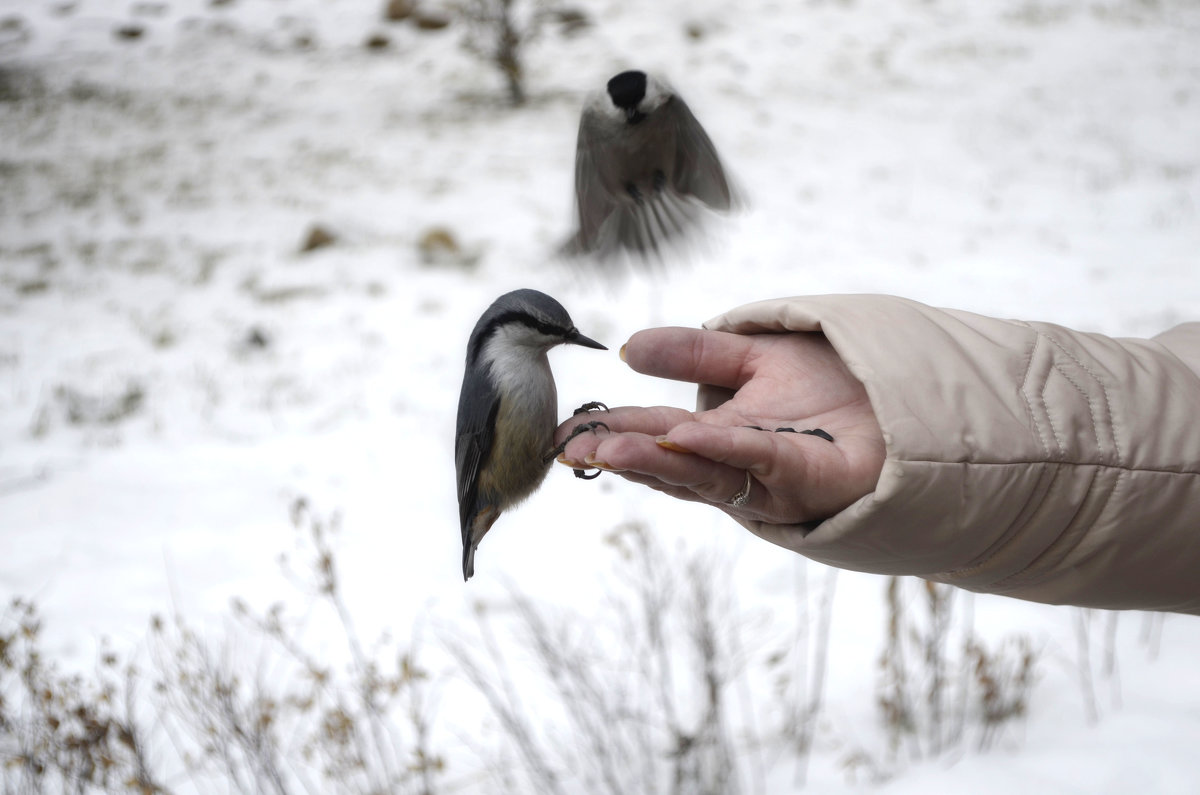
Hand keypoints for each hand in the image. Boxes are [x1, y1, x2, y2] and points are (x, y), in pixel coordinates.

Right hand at [553, 327, 885, 524]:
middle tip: (577, 447)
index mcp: (716, 438)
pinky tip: (686, 437)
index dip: (608, 435)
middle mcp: (736, 466)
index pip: (651, 436)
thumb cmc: (837, 383)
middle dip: (621, 456)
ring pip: (705, 476)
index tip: (565, 434)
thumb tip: (628, 349)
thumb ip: (694, 352)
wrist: (910, 397)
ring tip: (612, 447)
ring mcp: (771, 480)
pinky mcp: (811, 480)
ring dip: (656, 463)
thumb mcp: (751, 356)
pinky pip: (761, 464)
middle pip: (670, 465)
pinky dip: (722, 452)